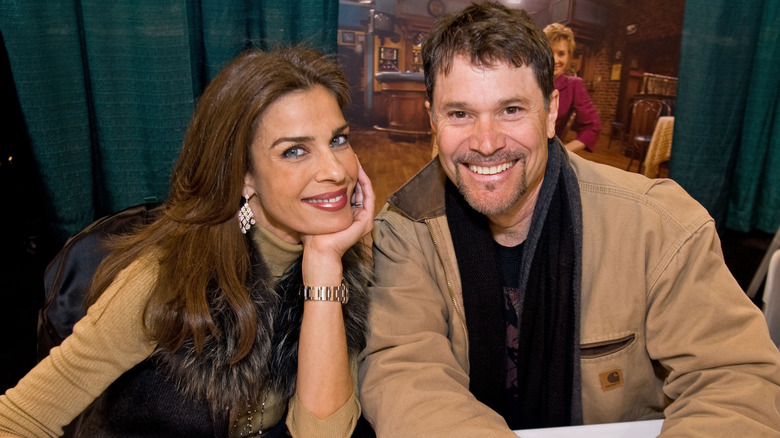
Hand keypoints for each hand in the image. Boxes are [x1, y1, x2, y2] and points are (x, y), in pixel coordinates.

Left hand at [300, 157, 374, 283]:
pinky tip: (358, 171)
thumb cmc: (313, 234)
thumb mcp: (315, 210)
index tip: (341, 160)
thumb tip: (306, 183)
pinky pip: (369, 196)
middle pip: (360, 188)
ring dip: (361, 173)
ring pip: (366, 190)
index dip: (348, 175)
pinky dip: (365, 182)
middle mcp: (358, 215)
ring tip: (356, 159)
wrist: (318, 250)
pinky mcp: (366, 220)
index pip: (351, 190)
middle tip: (351, 155)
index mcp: (348, 214)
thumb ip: (316, 199)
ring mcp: (364, 218)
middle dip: (355, 171)